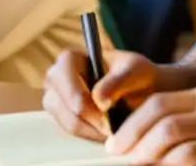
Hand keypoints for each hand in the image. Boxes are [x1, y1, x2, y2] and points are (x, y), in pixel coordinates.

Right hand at [43, 48, 160, 141]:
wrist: (140, 89)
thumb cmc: (135, 75)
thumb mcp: (136, 70)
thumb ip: (119, 80)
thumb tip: (99, 99)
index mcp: (68, 59)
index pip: (69, 88)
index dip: (88, 106)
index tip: (109, 115)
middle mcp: (56, 79)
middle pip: (67, 110)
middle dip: (93, 122)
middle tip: (114, 126)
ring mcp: (56, 101)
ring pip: (69, 126)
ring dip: (94, 131)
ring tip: (115, 127)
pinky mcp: (62, 119)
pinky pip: (73, 135)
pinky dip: (92, 136)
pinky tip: (107, 130)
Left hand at [105, 85, 195, 164]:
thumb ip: (191, 122)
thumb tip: (150, 142)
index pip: (157, 101)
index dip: (131, 121)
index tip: (116, 141)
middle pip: (157, 114)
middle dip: (131, 135)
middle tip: (116, 154)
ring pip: (168, 134)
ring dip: (144, 151)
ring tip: (133, 163)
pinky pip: (187, 156)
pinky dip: (167, 165)